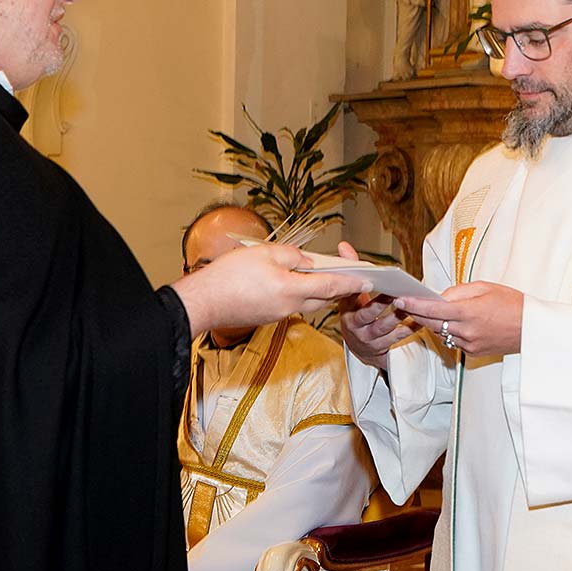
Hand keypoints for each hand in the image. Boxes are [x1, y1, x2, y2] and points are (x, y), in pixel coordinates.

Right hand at [172, 243, 370, 338]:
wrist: (203, 302)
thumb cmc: (229, 275)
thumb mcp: (264, 253)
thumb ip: (291, 256)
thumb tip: (307, 261)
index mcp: (291, 289)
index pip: (330, 286)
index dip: (351, 282)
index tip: (368, 280)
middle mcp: (289, 306)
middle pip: (321, 298)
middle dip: (337, 288)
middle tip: (350, 277)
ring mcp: (277, 315)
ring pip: (306, 302)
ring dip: (315, 290)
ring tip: (318, 274)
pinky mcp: (267, 317)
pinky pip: (290, 305)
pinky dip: (296, 294)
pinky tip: (289, 282)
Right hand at [334, 241, 419, 368]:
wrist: (358, 346)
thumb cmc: (356, 314)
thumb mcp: (349, 294)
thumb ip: (350, 269)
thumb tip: (343, 245)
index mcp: (346, 309)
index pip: (350, 298)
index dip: (359, 290)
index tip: (373, 280)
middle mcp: (354, 325)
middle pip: (367, 314)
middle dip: (381, 304)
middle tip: (395, 293)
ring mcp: (367, 338)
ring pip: (383, 327)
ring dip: (398, 316)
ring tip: (410, 305)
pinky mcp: (379, 348)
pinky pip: (396, 338)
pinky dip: (409, 328)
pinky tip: (419, 320)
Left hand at [395, 281, 524, 356]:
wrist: (532, 328)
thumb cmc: (512, 303)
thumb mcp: (485, 288)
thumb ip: (459, 291)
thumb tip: (439, 297)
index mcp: (469, 312)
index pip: (433, 309)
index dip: (414, 304)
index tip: (400, 299)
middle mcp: (467, 331)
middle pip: (432, 323)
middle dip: (416, 313)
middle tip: (403, 303)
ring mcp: (469, 344)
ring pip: (440, 333)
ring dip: (430, 323)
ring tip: (421, 311)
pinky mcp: (472, 353)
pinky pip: (452, 341)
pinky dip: (446, 331)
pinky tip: (445, 323)